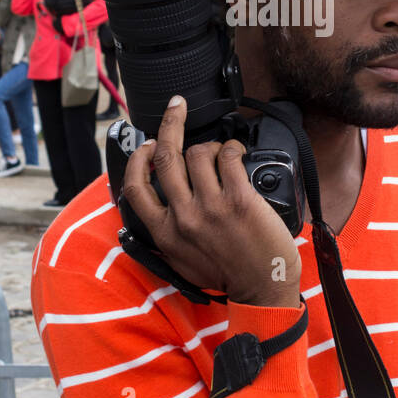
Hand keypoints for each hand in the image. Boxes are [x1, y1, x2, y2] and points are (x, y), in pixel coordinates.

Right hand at [122, 95, 301, 305]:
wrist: (262, 291)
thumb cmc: (227, 275)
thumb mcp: (181, 261)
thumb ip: (168, 233)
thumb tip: (160, 206)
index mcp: (164, 233)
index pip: (135, 187)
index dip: (138, 158)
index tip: (148, 142)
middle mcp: (183, 217)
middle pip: (165, 157)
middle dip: (169, 123)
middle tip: (177, 107)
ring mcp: (211, 208)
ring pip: (198, 152)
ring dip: (209, 146)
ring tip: (221, 154)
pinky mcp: (239, 200)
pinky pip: (228, 156)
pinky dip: (232, 148)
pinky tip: (237, 155)